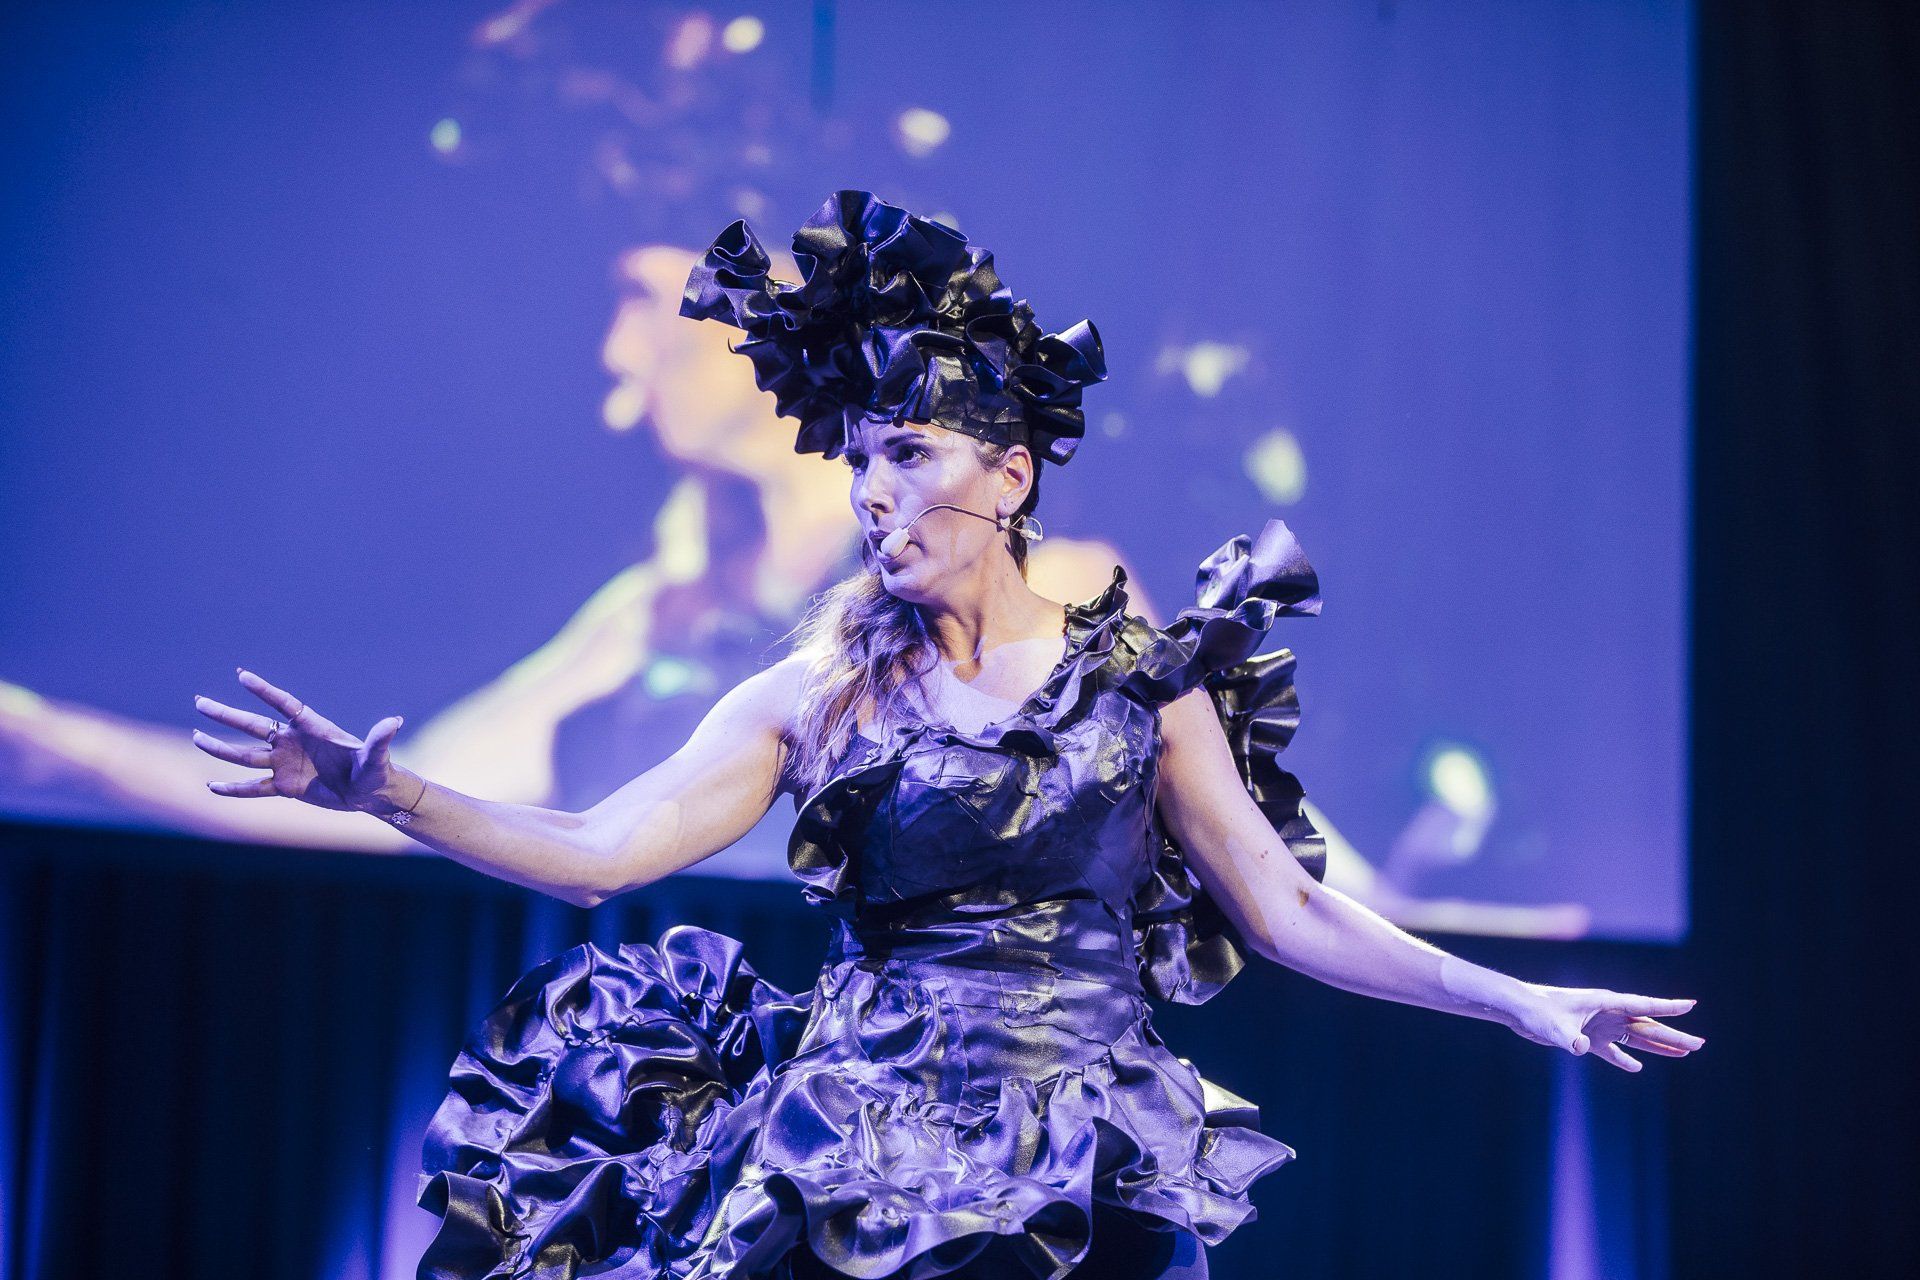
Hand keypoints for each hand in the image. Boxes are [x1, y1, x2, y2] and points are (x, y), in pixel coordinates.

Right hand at [193, 668, 409, 812]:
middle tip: (199, 701)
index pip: (284, 704)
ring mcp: (286, 764)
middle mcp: (293, 742)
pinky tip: (211, 785)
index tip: (241, 675)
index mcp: (313, 728)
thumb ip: (380, 739)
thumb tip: (395, 721)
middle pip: (253, 726)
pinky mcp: (285, 787)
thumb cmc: (376, 769)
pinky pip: (253, 788)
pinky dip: (233, 789)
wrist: (371, 793)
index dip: (264, 690)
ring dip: (221, 748)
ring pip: (246, 755)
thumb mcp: (377, 756)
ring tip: (196, 738)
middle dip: (226, 715)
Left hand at [1507, 983, 1702, 1071]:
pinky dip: (1624, 1059)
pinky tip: (1637, 1068)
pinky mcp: (1586, 1038)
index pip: (1643, 1006)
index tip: (1692, 1005)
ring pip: (1635, 1038)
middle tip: (1700, 1044)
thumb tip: (1582, 1048)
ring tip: (1684, 1053)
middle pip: (1647, 1026)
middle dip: (1674, 1035)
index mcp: (1605, 1003)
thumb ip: (1569, 1037)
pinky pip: (1611, 1051)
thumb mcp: (1552, 1025)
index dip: (1667, 1007)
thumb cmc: (1535, 1010)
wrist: (1518, 1010)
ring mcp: (1599, 1026)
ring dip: (1658, 1046)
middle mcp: (1607, 1014)